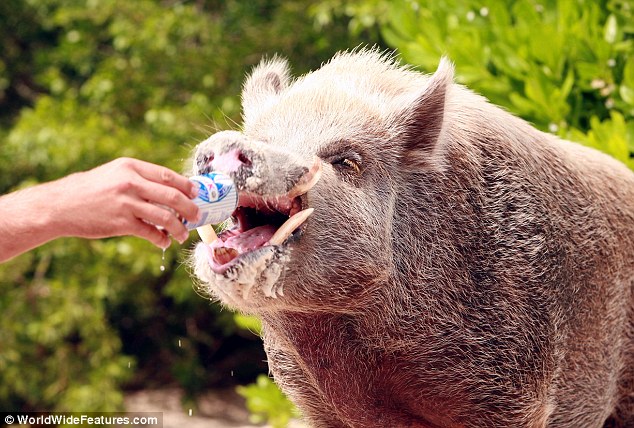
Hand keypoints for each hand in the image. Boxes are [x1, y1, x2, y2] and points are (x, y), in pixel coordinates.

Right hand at [49, 158, 199, 247]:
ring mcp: (126, 204)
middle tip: (197, 216)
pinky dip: (161, 239)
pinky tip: (163, 242)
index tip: (196, 193)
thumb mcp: (113, 174)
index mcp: (131, 167)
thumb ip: (138, 178)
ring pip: (166, 217)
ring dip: (179, 228)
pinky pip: (151, 233)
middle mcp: (130, 183)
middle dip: (190, 208)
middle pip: (173, 196)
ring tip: (183, 234)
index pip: (168, 176)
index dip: (186, 186)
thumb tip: (168, 189)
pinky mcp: (121, 223)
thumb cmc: (89, 190)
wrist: (60, 205)